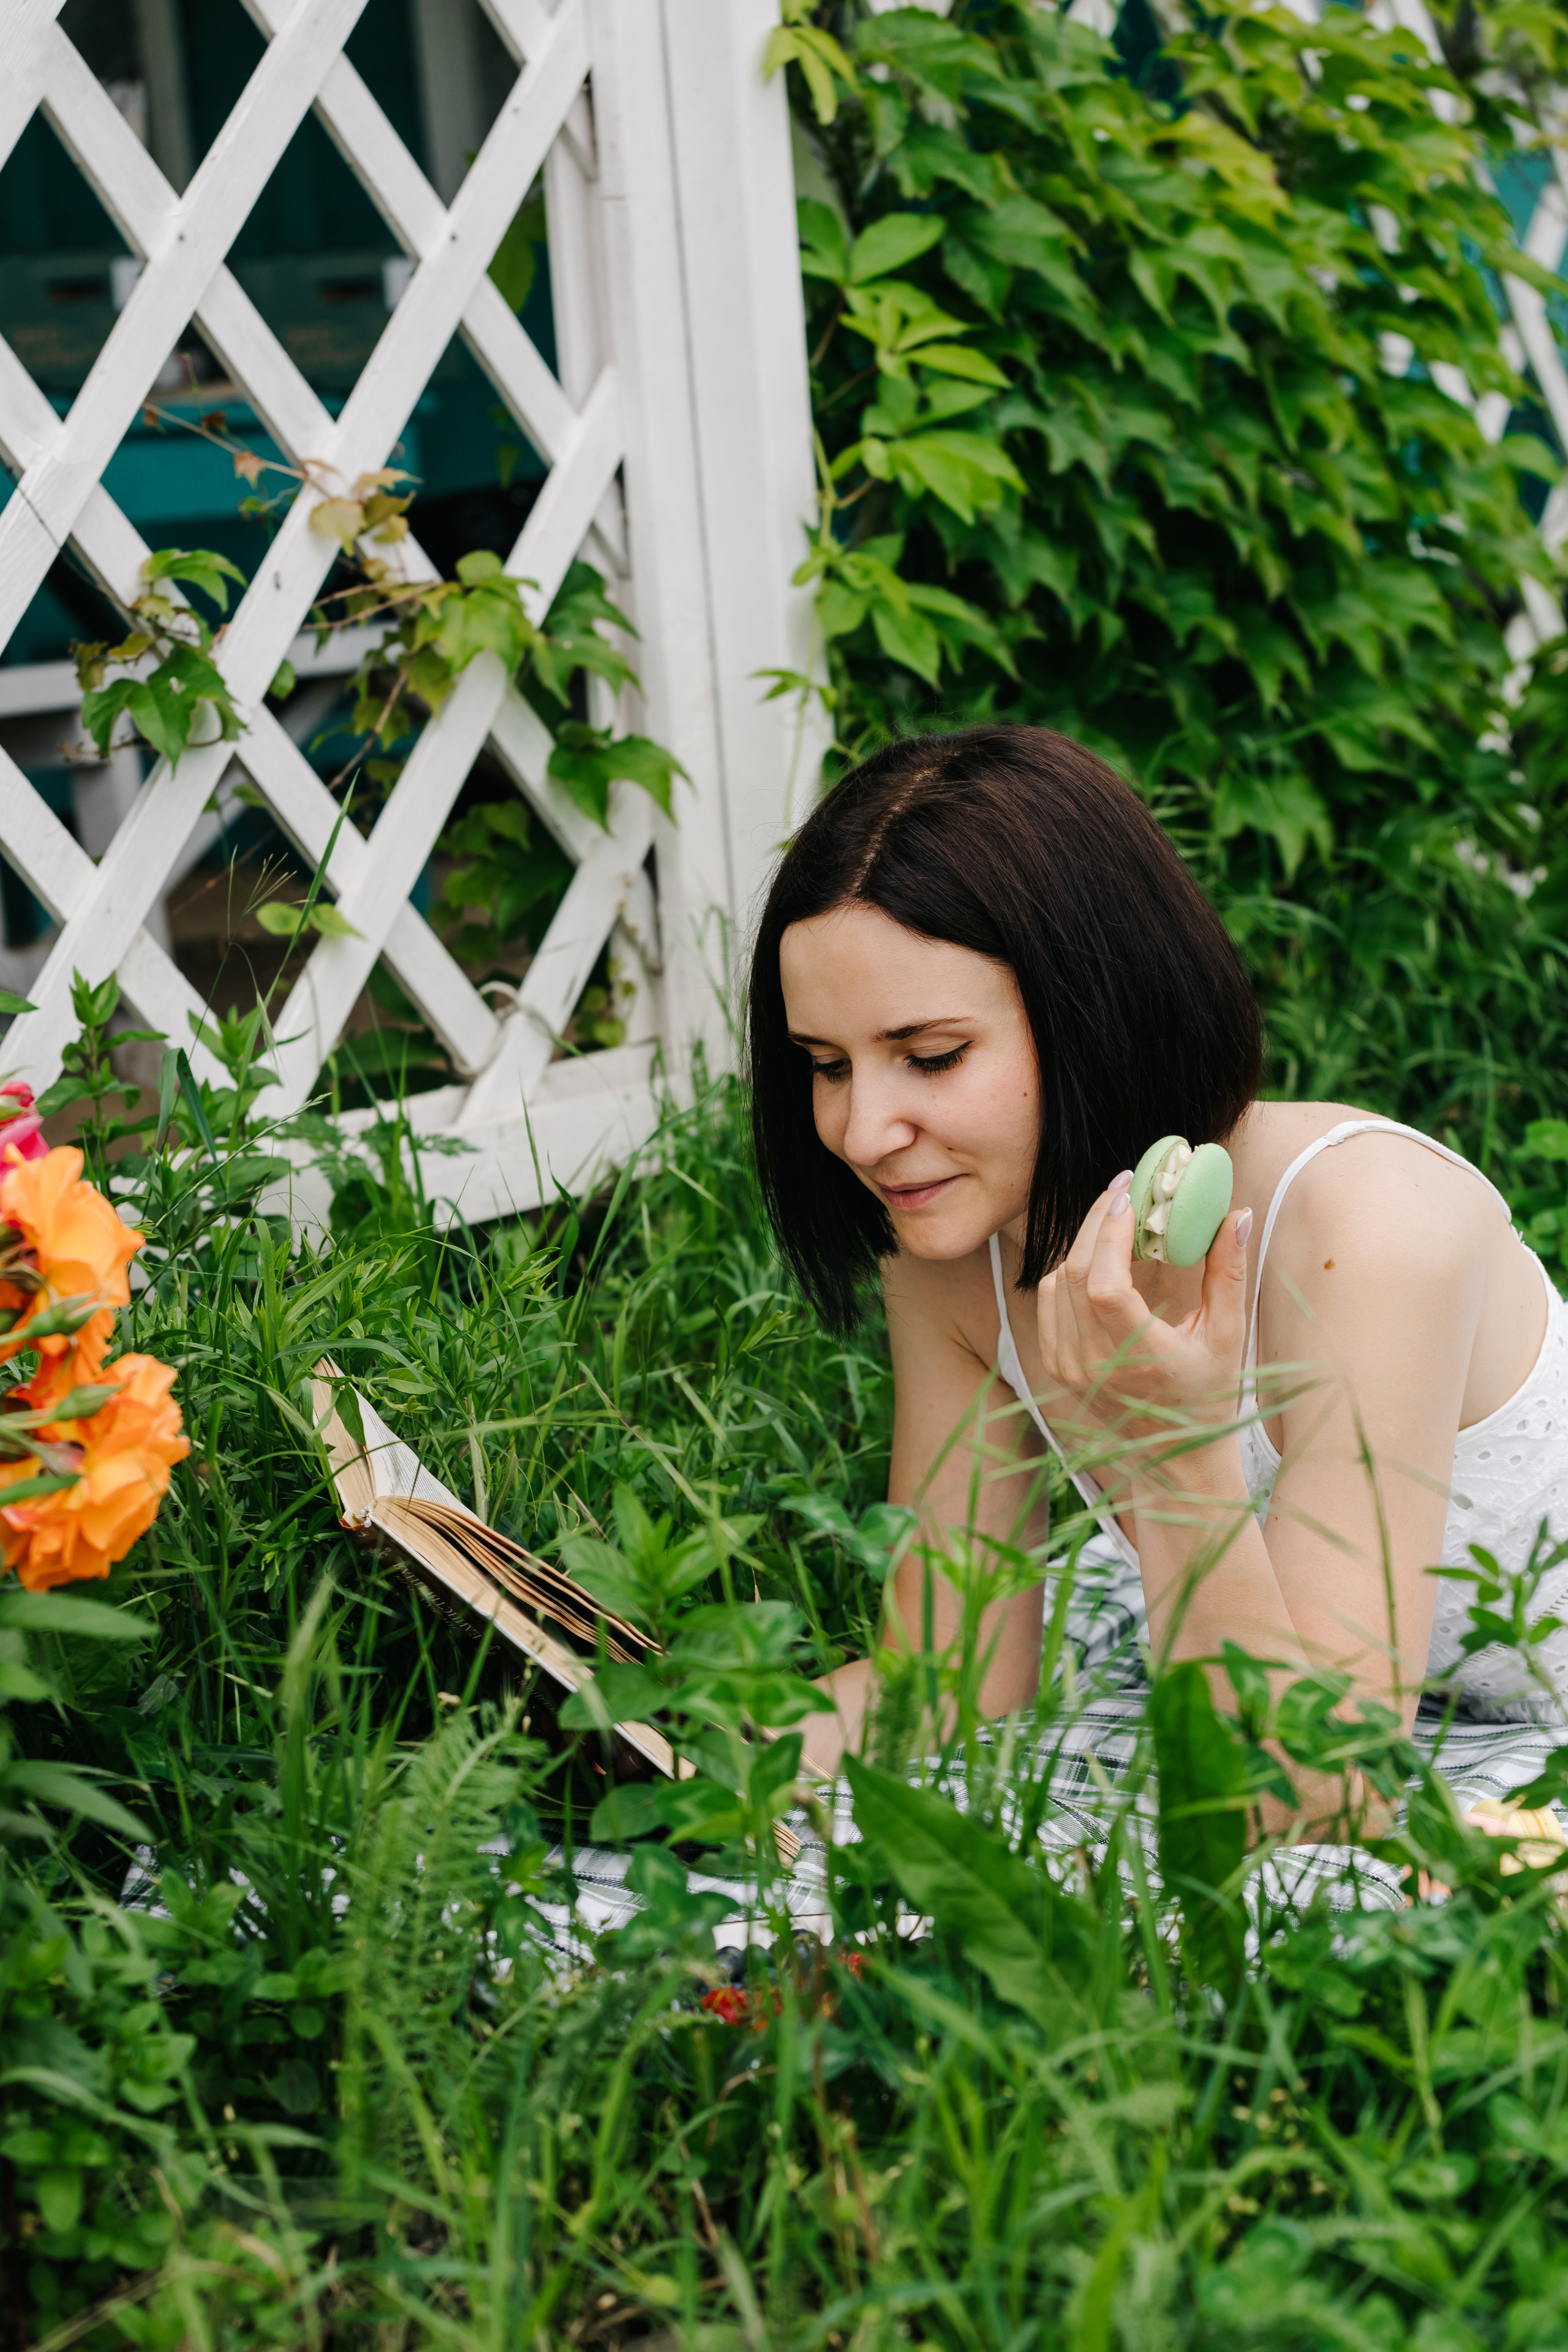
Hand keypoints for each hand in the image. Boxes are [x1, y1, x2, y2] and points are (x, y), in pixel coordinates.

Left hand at [1034, 1175, 1253, 1439]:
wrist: (1174, 1457)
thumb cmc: (1210, 1396)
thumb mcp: (1228, 1336)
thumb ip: (1229, 1273)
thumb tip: (1239, 1214)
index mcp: (1138, 1359)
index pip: (1104, 1286)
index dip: (1109, 1235)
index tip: (1129, 1196)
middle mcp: (1093, 1366)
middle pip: (1075, 1274)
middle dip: (1096, 1221)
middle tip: (1124, 1188)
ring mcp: (1068, 1368)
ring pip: (1055, 1283)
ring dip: (1082, 1242)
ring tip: (1115, 1215)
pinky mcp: (1056, 1366)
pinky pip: (1049, 1301)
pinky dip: (1069, 1269)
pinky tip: (1098, 1253)